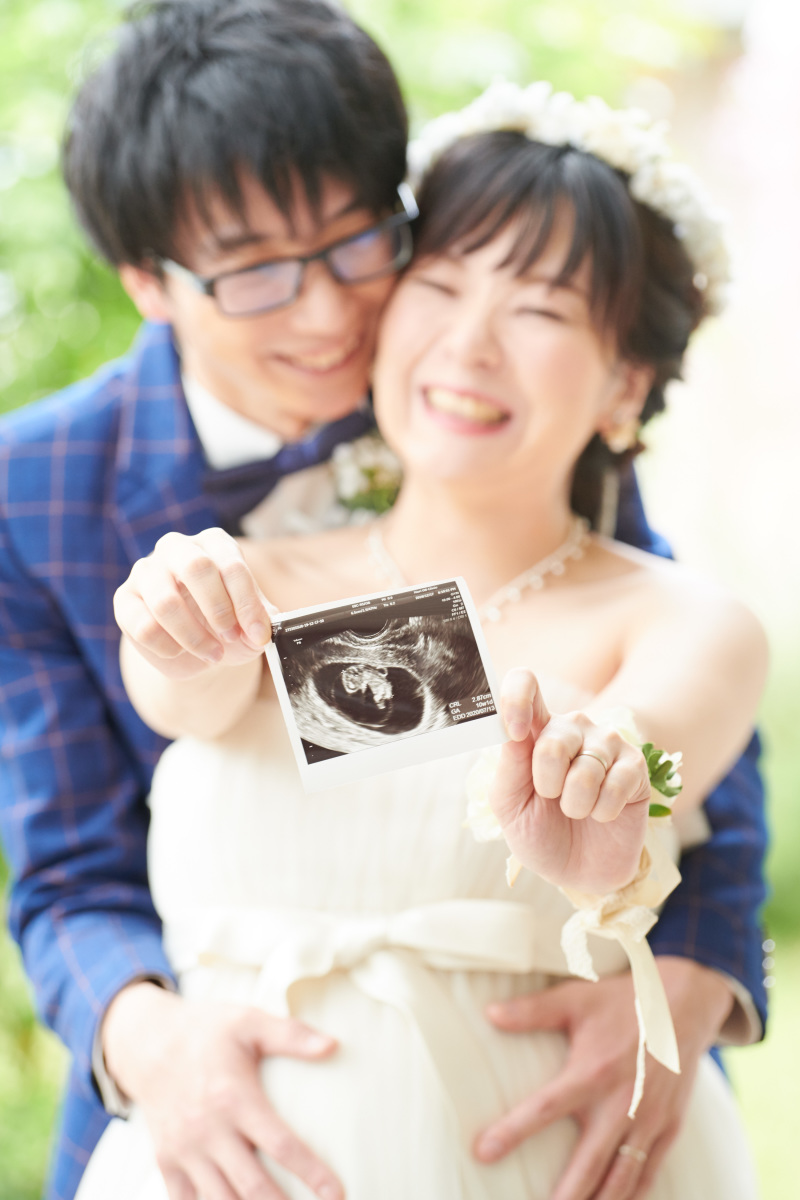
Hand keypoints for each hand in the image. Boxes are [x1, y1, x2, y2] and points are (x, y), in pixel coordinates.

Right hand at [102, 982, 342, 1199]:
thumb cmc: (207, 1031)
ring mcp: (184, 1150)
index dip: (311, 1173)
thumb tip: (333, 1045)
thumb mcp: (249, 1022)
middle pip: (252, 1187)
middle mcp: (208, 1130)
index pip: (280, 1145)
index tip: (336, 1193)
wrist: (148, 1042)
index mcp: (234, 1097)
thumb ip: (291, 1035)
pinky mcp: (166, 1161)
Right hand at [114, 528, 271, 678]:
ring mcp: (146, 571)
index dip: (247, 604)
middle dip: (218, 610)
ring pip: (165, 601)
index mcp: (214, 543)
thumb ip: (260, 620)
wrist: (193, 648)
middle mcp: (177, 548)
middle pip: (196, 568)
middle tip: (231, 638)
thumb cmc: (226, 625)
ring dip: (194, 636)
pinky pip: (143, 626)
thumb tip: (265, 628)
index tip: (258, 635)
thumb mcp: (250, 622)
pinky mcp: (124, 600)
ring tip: (212, 654)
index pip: (232, 565)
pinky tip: (180, 652)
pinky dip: (168, 647)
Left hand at [473, 958, 734, 1199]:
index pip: (544, 1109)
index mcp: (592, 1071)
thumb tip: (489, 1014)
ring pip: (621, 1179)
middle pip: (588, 1164)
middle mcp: (621, 1103)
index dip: (512, 1132)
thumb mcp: (576, 999)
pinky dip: (631, 1196)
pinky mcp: (669, 1127)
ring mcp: (648, 1119)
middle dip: (566, 1196)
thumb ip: (533, 1011)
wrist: (685, 1003)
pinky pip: (649, 1173)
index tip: (483, 1152)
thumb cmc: (622, 1000)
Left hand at [490, 669, 650, 893]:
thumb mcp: (510, 806)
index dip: (516, 698)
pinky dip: (603, 811)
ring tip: (577, 811)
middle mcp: (572, 728)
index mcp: (535, 729)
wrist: (579, 872)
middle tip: (551, 799)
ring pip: (585, 768)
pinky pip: (616, 784)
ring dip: (575, 804)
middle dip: (547, 783)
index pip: (525, 684)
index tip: (513, 731)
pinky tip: (603, 814)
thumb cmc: (539, 833)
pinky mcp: (635, 766)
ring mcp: (606, 744)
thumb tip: (511, 730)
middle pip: (553, 738)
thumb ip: (509, 766)